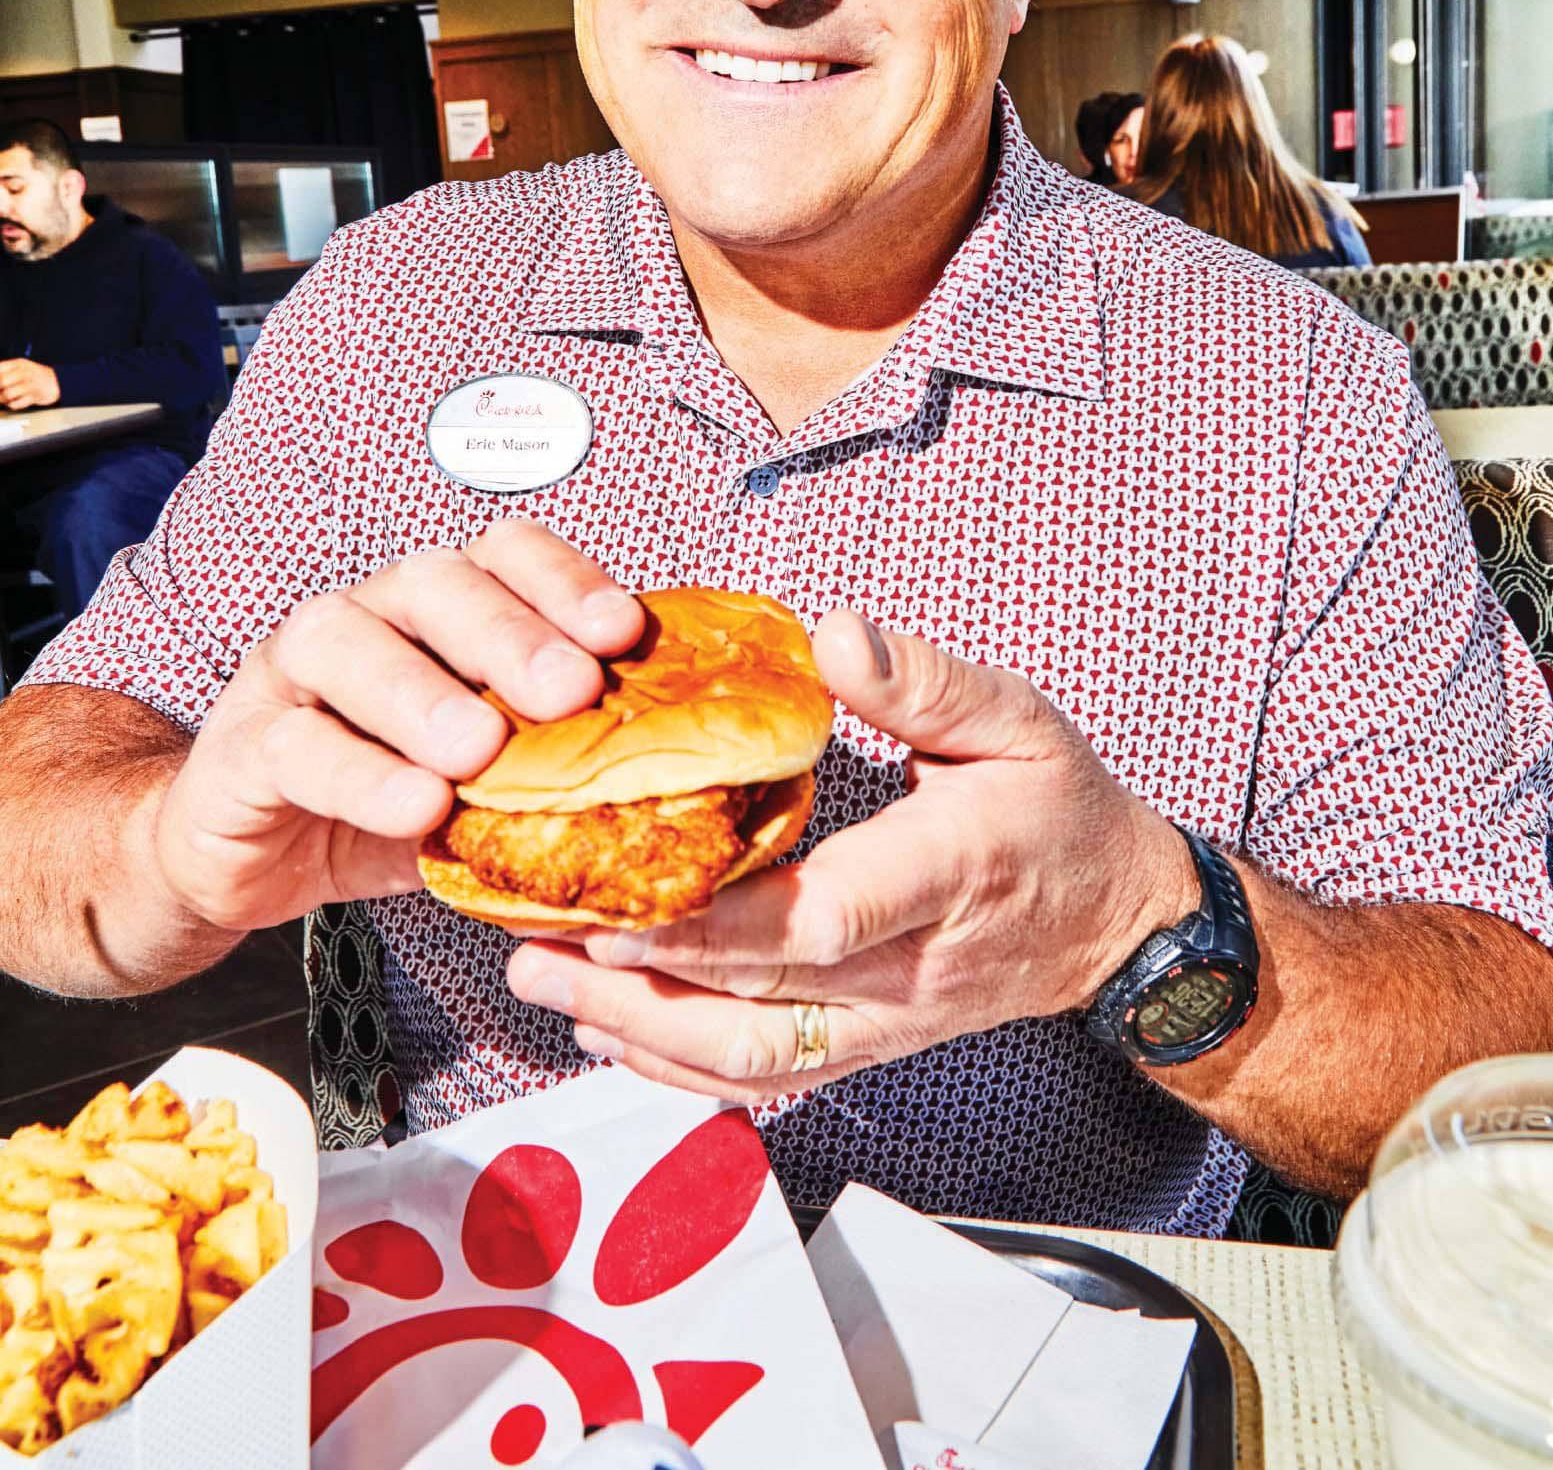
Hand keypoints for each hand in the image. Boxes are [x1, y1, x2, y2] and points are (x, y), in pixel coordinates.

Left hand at [0, 358, 59, 408]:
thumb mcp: (21, 368)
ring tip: (6, 399)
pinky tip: (15, 402)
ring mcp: (31, 383)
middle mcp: (25, 372)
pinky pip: (17, 403)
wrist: (57, 381)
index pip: (0, 368)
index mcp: (19, 363)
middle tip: (0, 394)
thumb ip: (6, 372)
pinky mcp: (35, 396)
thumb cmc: (34, 376)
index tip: (0, 385)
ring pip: (8, 393)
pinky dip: (13, 405)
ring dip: (4, 399)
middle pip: (3, 381)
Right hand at [153, 521, 642, 933]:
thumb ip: (556, 780)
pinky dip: (358, 774)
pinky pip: (295, 746)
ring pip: (348, 643)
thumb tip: (669, 803)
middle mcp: (369, 616)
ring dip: (422, 694)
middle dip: (510, 632)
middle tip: (569, 691)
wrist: (248, 861)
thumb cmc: (388, 805)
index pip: (505, 556)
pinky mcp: (243, 747)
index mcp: (440, 611)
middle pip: (437, 583)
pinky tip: (414, 806)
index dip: (565, 581)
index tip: (623, 632)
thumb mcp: (485, 790)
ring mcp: (294, 673)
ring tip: (480, 750)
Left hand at [507, 613, 1199, 1099]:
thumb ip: (923, 682)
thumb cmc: (1061, 811)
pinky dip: (677, 1066)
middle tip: (534, 937)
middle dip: (635, 976)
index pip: (823, 921)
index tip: (619, 903)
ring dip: (638, 1028)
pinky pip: (764, 1078)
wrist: (1119, 924)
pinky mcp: (867, 1046)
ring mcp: (884, 1025)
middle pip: (756, 1003)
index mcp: (944, 876)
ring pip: (748, 1059)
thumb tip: (832, 636)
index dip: (714, 925)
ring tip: (543, 980)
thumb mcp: (1016, 721)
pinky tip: (609, 1031)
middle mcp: (907, 972)